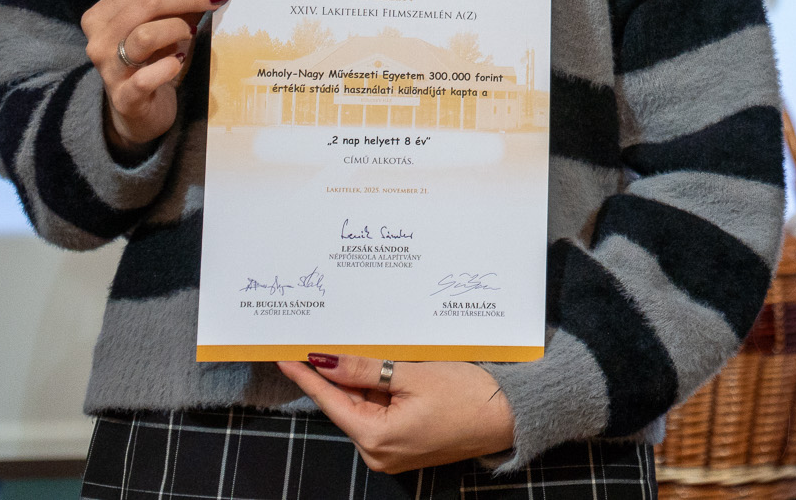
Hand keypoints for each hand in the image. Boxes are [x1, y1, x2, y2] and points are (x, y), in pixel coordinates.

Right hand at [80, 0, 228, 155]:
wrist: (140, 111)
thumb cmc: (155, 60)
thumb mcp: (166, 25)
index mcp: (103, 15)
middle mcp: (99, 40)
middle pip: (147, 3)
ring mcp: (109, 70)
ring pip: (144, 35)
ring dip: (178, 27)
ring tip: (195, 31)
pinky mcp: (124, 98)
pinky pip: (144, 79)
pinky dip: (167, 68)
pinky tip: (179, 62)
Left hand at [279, 354, 515, 472]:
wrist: (509, 416)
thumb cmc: (468, 396)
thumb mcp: (413, 374)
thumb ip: (365, 369)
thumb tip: (326, 360)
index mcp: (376, 439)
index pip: (331, 401)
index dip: (307, 377)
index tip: (285, 358)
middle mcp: (379, 453)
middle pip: (348, 405)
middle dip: (338, 374)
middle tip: (321, 341)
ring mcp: (393, 452)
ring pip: (366, 407)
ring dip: (363, 380)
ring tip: (357, 349)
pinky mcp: (407, 445)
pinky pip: (383, 414)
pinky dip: (380, 392)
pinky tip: (382, 368)